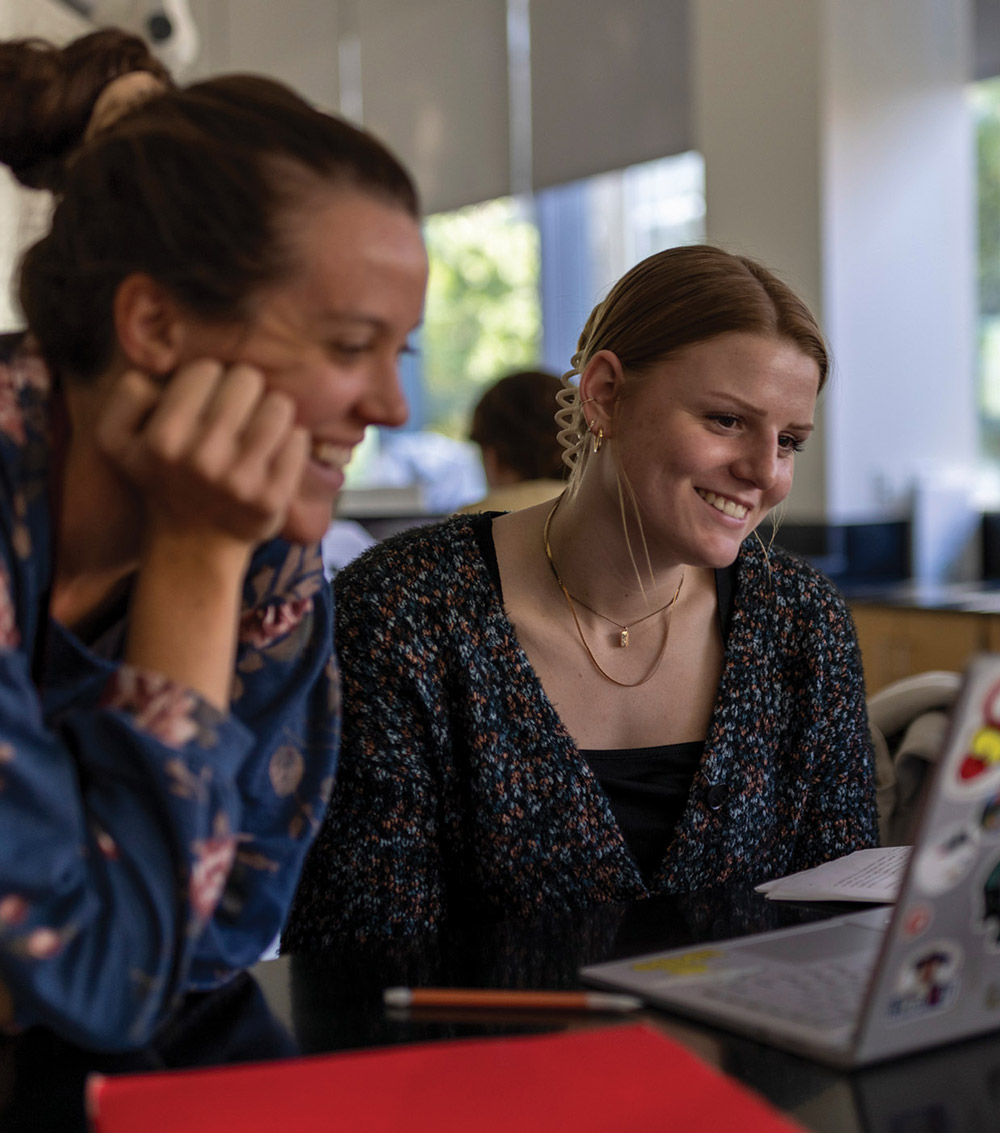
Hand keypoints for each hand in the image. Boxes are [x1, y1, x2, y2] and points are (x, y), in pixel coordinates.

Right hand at [95, 361, 308, 551]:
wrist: (193, 544)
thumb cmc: (161, 478)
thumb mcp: (116, 441)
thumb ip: (127, 396)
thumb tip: (158, 371)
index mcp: (164, 439)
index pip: (207, 369)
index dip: (208, 381)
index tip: (204, 404)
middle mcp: (203, 459)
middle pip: (247, 380)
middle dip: (243, 392)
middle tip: (235, 416)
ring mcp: (241, 481)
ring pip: (279, 406)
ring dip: (270, 413)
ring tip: (255, 432)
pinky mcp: (273, 497)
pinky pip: (298, 439)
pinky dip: (289, 441)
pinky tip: (271, 456)